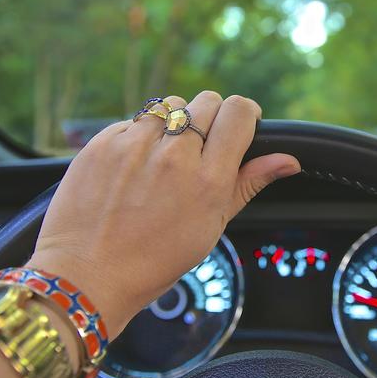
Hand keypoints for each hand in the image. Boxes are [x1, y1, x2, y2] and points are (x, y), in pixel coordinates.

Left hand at [26, 92, 299, 336]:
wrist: (87, 277)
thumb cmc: (154, 260)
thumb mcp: (211, 227)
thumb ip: (248, 184)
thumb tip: (289, 160)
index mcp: (207, 180)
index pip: (238, 112)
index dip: (243, 115)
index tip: (239, 127)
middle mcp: (173, 156)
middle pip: (206, 101)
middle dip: (209, 119)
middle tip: (199, 150)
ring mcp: (134, 146)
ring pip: (169, 105)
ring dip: (173, 124)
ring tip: (162, 159)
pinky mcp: (101, 143)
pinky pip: (132, 121)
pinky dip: (138, 137)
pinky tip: (132, 169)